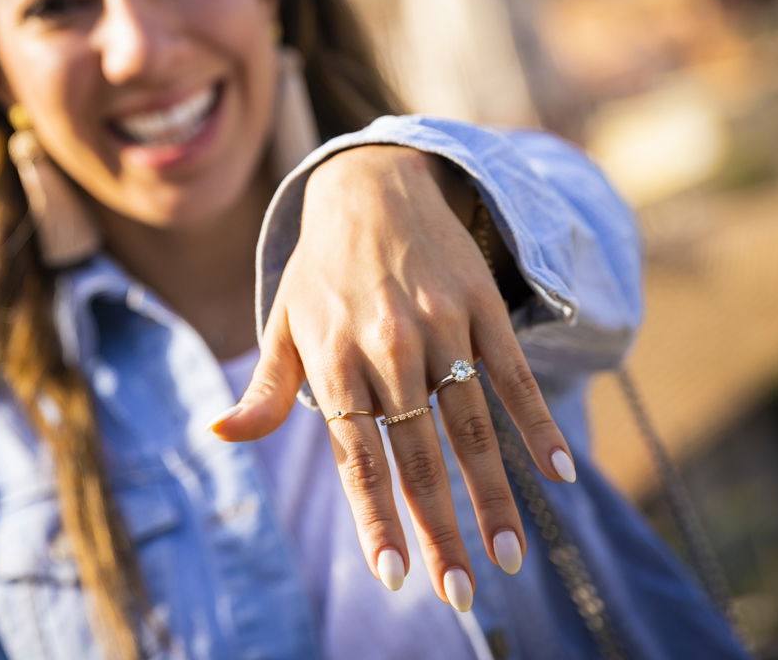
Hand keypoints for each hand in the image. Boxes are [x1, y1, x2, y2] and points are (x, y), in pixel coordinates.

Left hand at [210, 145, 574, 609]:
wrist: (371, 185)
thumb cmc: (319, 272)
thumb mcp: (281, 325)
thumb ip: (263, 390)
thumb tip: (220, 436)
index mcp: (333, 361)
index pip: (356, 458)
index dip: (376, 519)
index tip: (395, 575)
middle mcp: (386, 347)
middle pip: (416, 455)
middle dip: (440, 530)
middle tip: (460, 592)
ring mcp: (439, 325)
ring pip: (471, 426)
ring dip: (493, 496)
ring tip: (508, 556)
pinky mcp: (480, 305)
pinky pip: (513, 374)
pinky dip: (536, 425)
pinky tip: (557, 474)